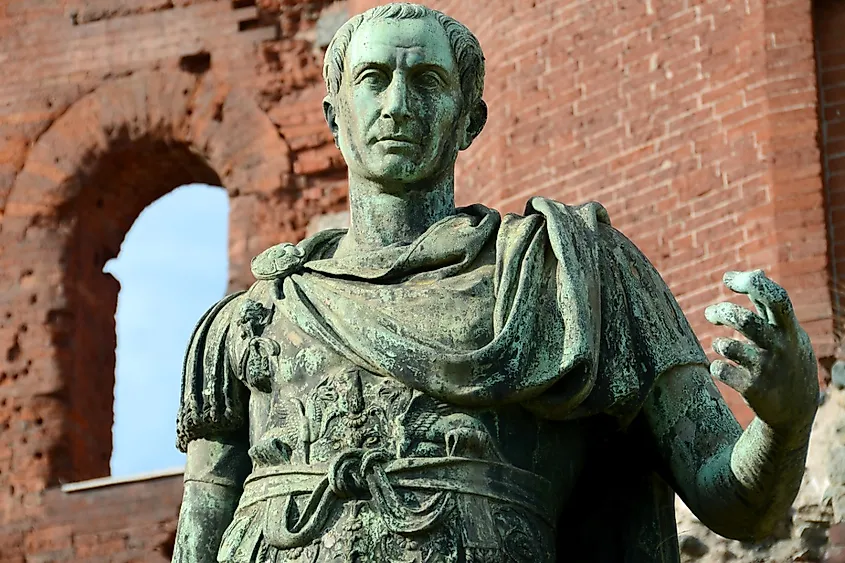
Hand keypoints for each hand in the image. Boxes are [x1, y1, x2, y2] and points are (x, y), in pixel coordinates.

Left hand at [704, 270, 817, 429]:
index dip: (751, 283)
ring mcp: (767, 368)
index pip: (776, 298)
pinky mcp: (753, 389)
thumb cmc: (786, 359)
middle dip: (722, 312)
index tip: (728, 279)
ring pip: (728, 347)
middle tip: (711, 314)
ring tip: (723, 346)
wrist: (796, 410)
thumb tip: (754, 272)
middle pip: (744, 321)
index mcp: (788, 328)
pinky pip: (721, 370)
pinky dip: (717, 367)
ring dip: (720, 344)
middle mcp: (780, 346)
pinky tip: (724, 369)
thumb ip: (769, 304)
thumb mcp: (786, 331)